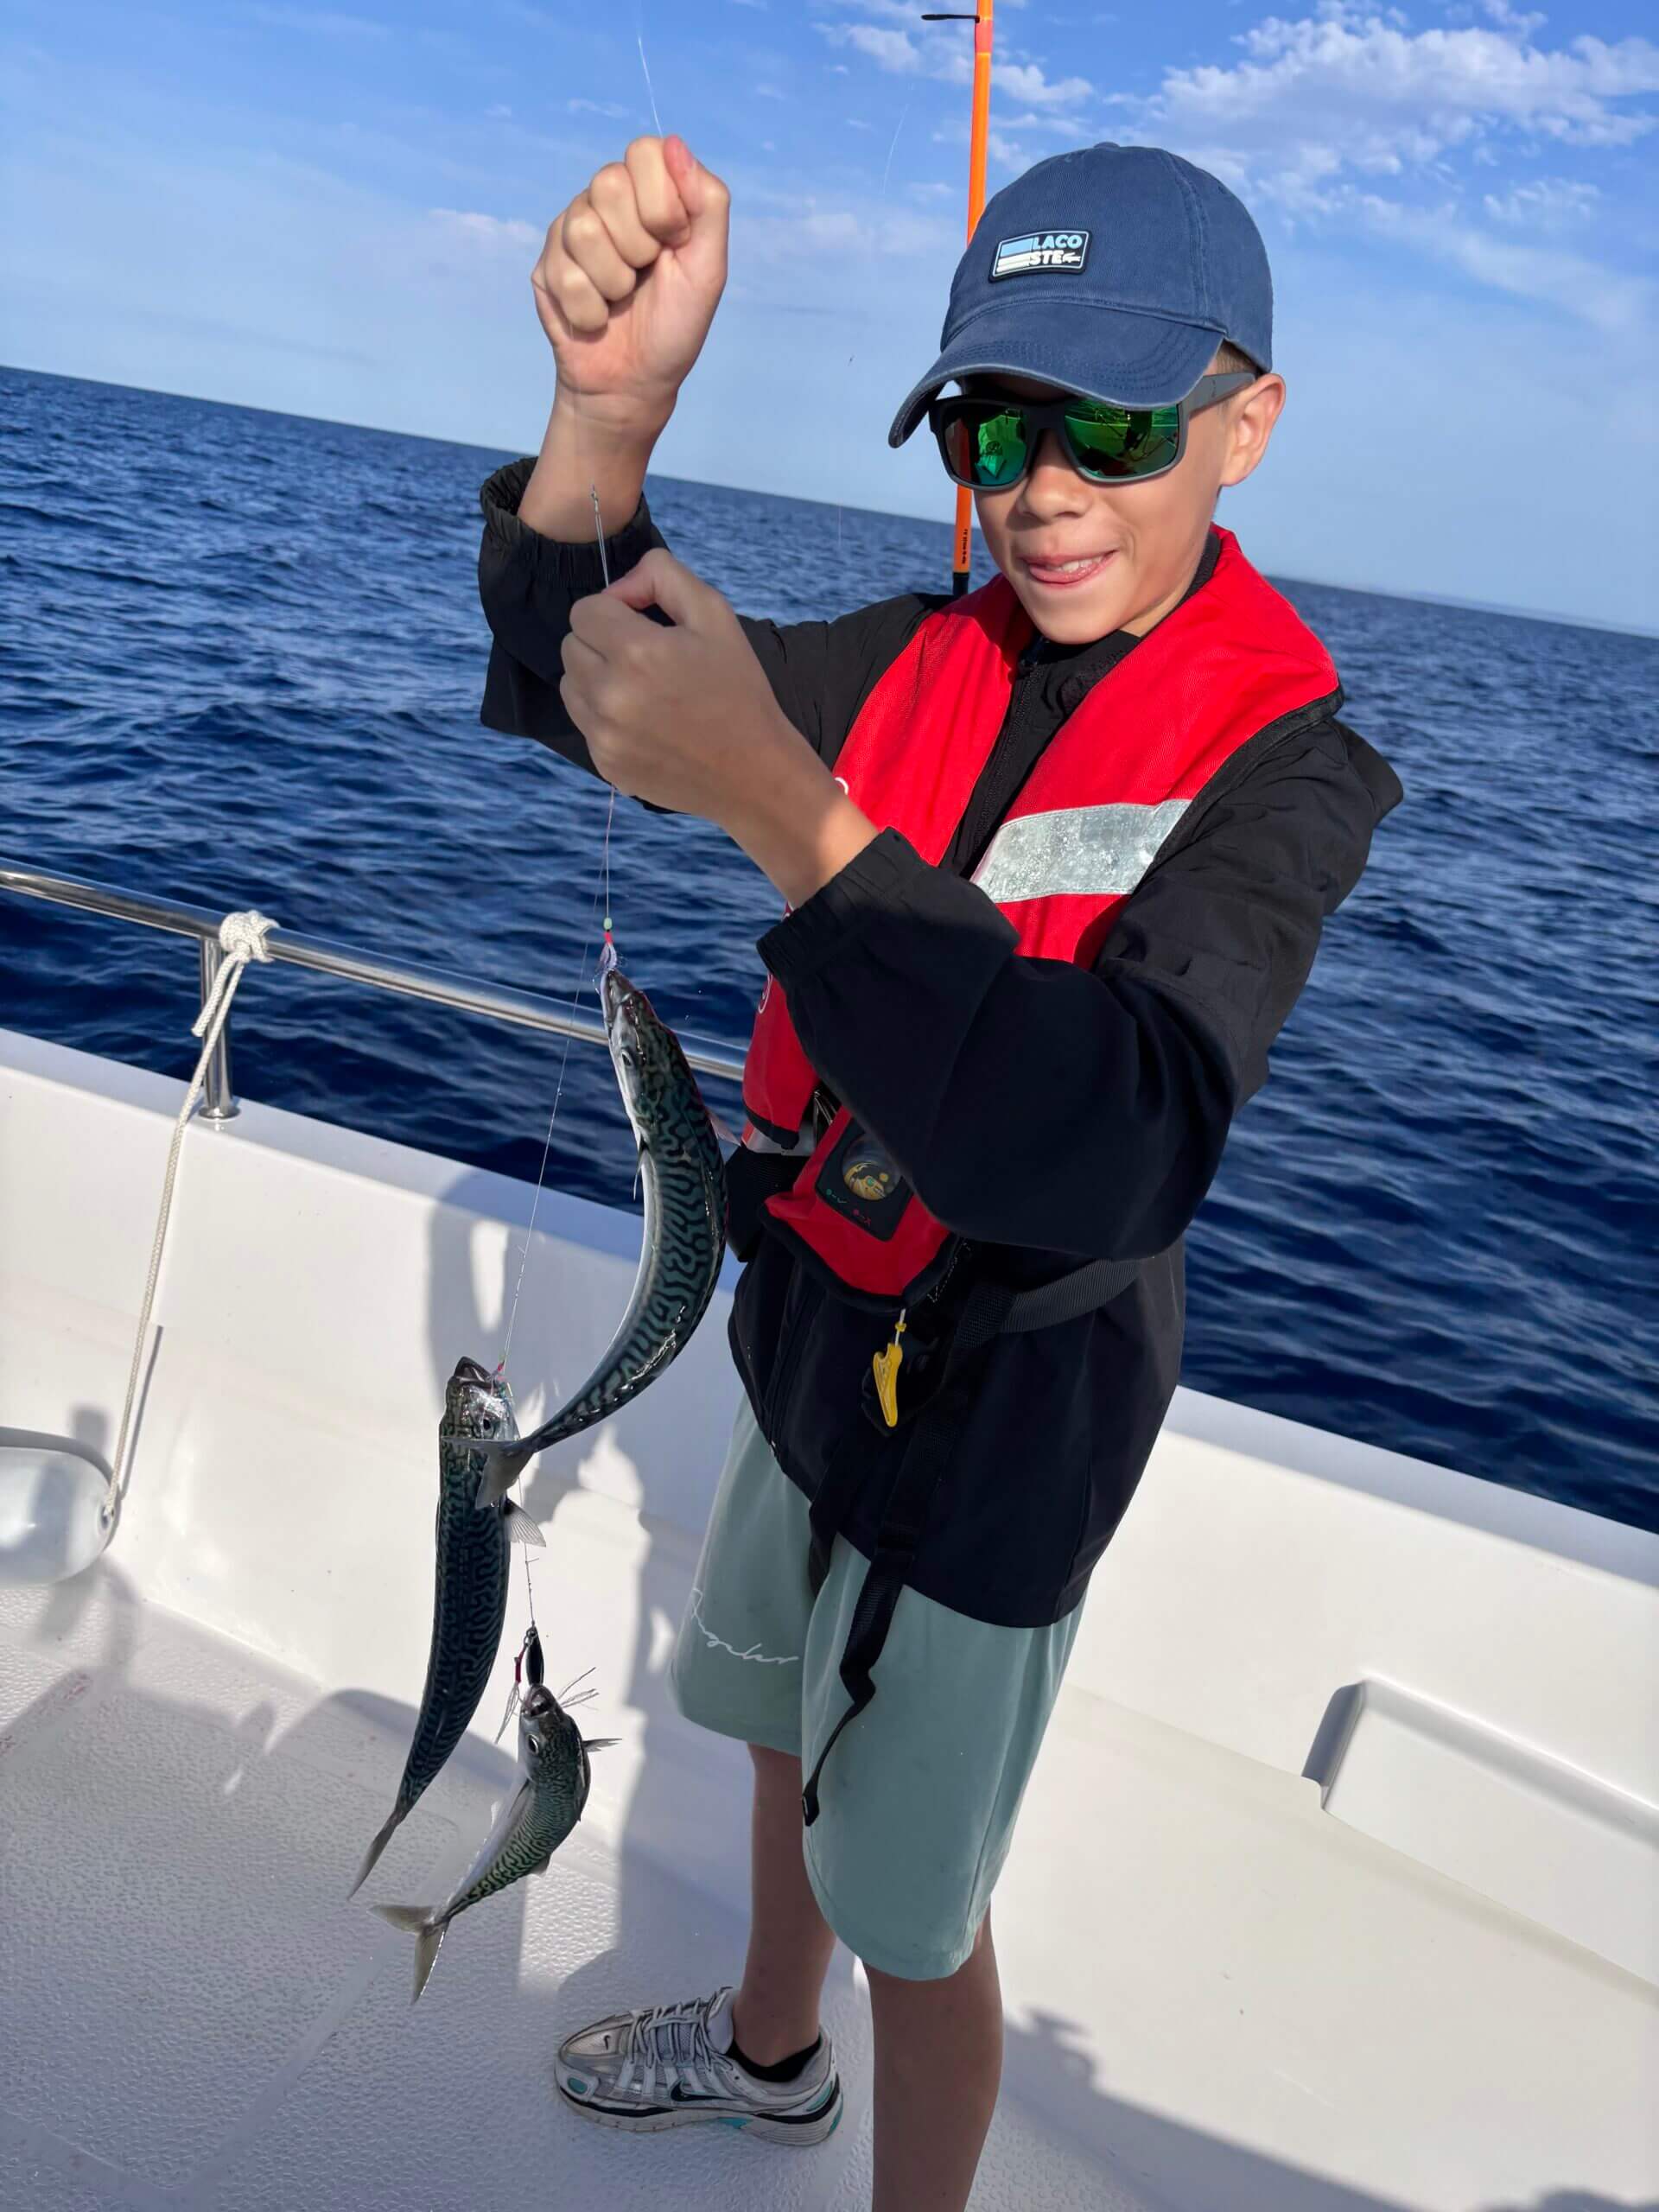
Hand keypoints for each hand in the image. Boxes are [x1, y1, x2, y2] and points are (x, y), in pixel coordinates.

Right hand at [532, 135, 729, 435]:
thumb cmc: (674, 326)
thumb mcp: (708, 269)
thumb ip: (707, 204)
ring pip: (583, 230)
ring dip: (613, 282)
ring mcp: (571, 230)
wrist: (632, 384)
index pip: (644, 151)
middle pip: (608, 182)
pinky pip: (563, 272)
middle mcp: (607, 202)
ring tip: (620, 299)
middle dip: (637, 244)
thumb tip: (675, 143)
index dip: (661, 202)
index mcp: (649, 193)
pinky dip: (589, 308)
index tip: (673, 241)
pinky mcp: (546, 265)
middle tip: (644, 274)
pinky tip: (596, 317)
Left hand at [562, 550, 879, 903]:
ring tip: (641, 689)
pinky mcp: (604, 763)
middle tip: (645, 658)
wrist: (752, 772)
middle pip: (570, 646)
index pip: (584, 610)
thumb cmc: (738, 689)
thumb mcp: (715, 614)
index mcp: (636, 651)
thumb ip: (663, 575)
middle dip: (601, 642)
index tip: (643, 624)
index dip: (613, 609)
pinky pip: (584, 723)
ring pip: (569, 684)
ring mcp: (603, 733)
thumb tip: (623, 584)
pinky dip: (604, 716)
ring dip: (595, 678)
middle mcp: (609, 693)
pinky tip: (644, 722)